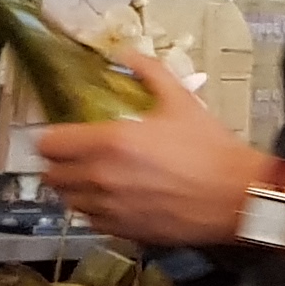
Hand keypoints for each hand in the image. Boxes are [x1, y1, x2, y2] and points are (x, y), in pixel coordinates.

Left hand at [31, 58, 265, 247]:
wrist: (235, 196)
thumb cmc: (209, 149)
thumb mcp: (180, 99)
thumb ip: (147, 71)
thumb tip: (124, 54)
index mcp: (110, 142)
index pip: (49, 144)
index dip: (51, 138)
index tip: (62, 134)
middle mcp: (101, 178)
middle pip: (51, 176)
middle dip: (58, 164)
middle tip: (74, 155)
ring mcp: (110, 209)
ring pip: (67, 201)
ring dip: (73, 189)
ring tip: (90, 178)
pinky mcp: (123, 231)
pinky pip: (90, 221)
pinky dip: (93, 210)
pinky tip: (110, 199)